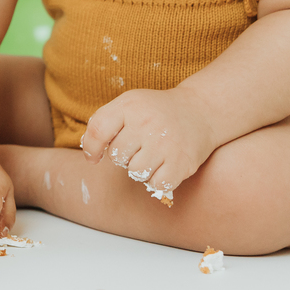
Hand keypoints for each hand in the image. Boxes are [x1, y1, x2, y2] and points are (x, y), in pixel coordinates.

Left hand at [79, 87, 216, 205]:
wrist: (200, 110)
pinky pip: (155, 184)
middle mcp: (147, 123)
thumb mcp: (129, 104)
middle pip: (117, 157)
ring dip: (140, 169)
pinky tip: (163, 165)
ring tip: (152, 155)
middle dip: (124, 156)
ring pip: (135, 173)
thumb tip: (89, 154)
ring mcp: (165, 144)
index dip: (92, 148)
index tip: (94, 157)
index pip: (98, 131)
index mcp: (130, 106)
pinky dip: (157, 179)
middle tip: (139, 146)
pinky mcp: (182, 163)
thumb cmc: (156, 111)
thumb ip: (104, 123)